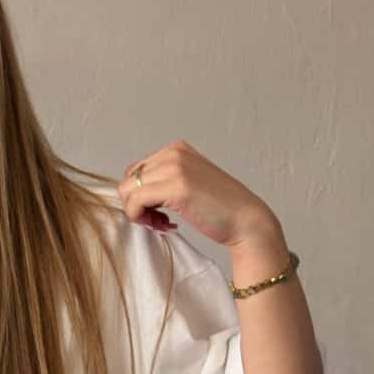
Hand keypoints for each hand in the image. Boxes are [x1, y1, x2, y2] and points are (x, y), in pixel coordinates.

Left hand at [116, 140, 277, 248]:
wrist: (245, 220)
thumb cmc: (219, 208)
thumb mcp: (187, 182)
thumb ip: (163, 180)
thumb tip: (130, 191)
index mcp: (176, 149)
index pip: (135, 171)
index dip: (140, 195)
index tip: (158, 211)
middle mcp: (174, 153)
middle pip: (128, 180)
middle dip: (138, 204)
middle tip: (159, 220)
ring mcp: (175, 167)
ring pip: (128, 191)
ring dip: (139, 213)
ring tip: (162, 222)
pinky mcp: (176, 186)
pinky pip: (135, 202)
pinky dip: (141, 218)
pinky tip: (164, 224)